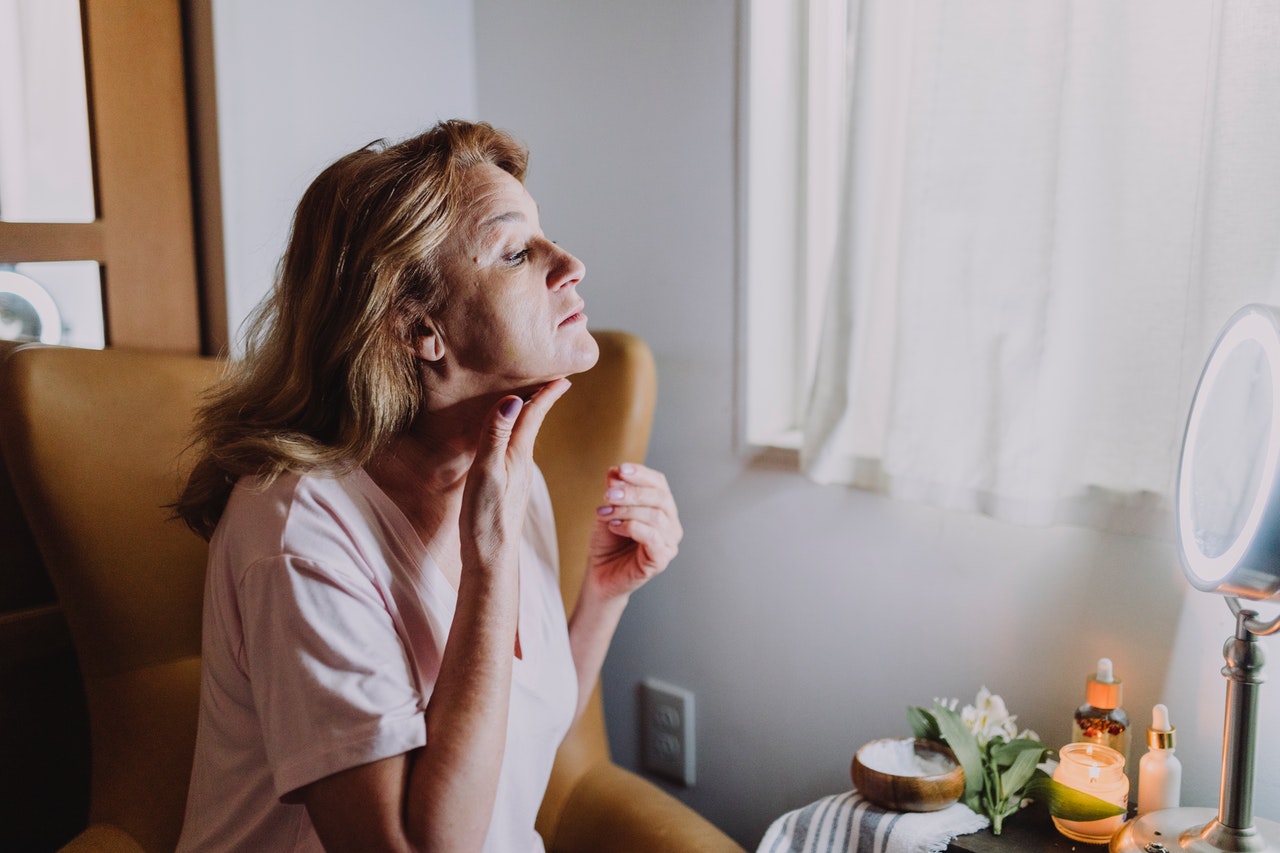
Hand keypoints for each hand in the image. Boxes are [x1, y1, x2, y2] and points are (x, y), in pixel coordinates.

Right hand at [461, 379, 570, 571]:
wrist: (491, 559)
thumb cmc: (486, 518)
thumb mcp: (487, 473)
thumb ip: (496, 436)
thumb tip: (512, 400)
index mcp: (518, 454)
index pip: (535, 413)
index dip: (547, 391)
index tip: (564, 372)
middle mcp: (521, 462)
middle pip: (532, 420)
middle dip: (540, 396)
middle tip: (551, 374)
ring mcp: (516, 475)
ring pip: (523, 434)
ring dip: (528, 413)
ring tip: (531, 395)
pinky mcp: (508, 487)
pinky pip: (514, 449)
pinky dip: (515, 433)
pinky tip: (510, 437)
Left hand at [586, 463, 681, 598]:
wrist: (600, 574)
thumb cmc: (608, 542)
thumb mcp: (608, 509)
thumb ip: (614, 491)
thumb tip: (616, 471)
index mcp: (662, 508)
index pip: (659, 483)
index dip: (641, 474)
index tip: (620, 469)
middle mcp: (671, 524)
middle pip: (660, 498)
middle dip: (632, 492)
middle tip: (608, 495)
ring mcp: (669, 543)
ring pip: (655, 516)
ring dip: (627, 510)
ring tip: (605, 513)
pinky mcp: (661, 560)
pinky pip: (652, 537)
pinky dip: (630, 527)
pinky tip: (614, 526)